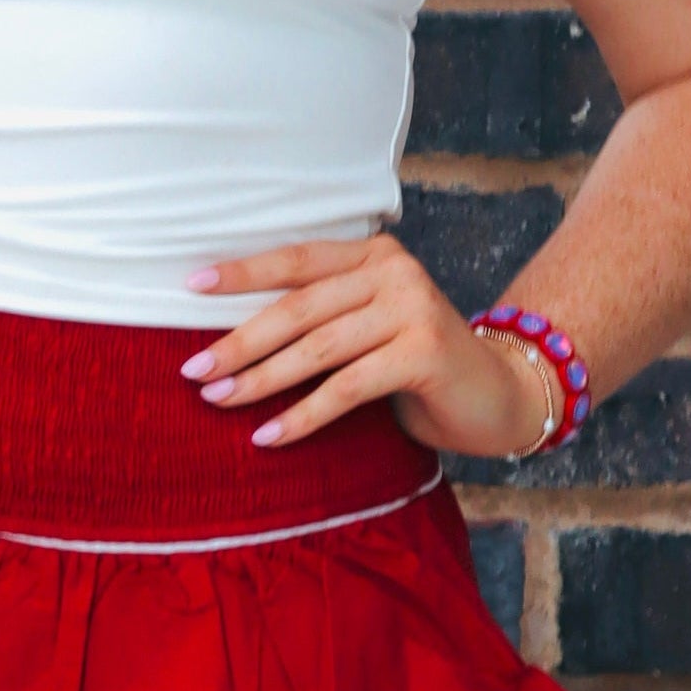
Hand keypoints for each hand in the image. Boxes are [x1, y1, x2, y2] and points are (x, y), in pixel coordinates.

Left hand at [180, 233, 553, 458]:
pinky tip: (269, 436)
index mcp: (373, 254)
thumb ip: (324, 316)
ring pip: (317, 348)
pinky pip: (347, 387)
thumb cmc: (418, 364)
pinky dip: (303, 415)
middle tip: (192, 369)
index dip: (243, 272)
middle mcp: (394, 271)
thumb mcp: (370, 326)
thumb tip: (233, 337)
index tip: (190, 287)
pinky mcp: (423, 351)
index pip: (296, 259)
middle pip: (299, 307)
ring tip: (218, 400)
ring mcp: (412, 308)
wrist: (500, 395)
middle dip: (240, 340)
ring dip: (260, 379)